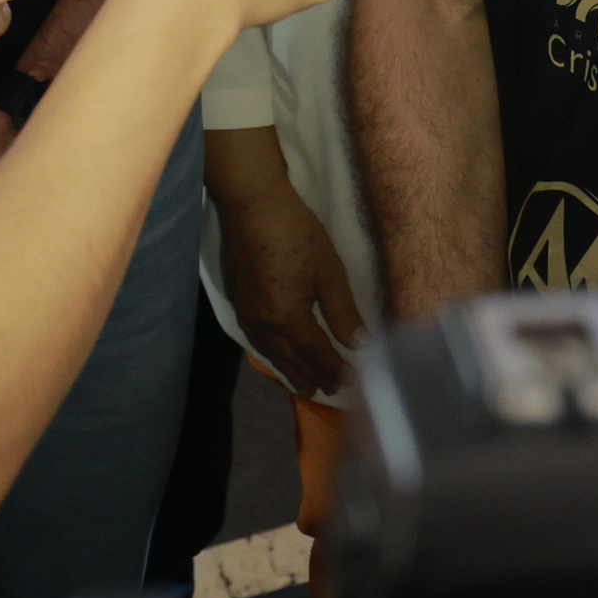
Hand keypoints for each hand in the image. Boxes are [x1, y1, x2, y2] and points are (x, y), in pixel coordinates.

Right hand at [220, 179, 365, 398]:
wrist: (253, 205)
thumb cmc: (296, 234)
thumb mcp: (328, 271)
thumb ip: (342, 312)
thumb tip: (358, 344)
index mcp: (286, 318)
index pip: (315, 354)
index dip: (333, 369)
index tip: (350, 383)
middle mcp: (263, 325)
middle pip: (291, 359)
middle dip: (312, 376)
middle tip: (328, 392)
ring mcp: (247, 315)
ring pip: (272, 353)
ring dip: (290, 370)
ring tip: (304, 385)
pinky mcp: (240, 303)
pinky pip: (258, 341)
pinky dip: (272, 354)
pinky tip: (277, 354)